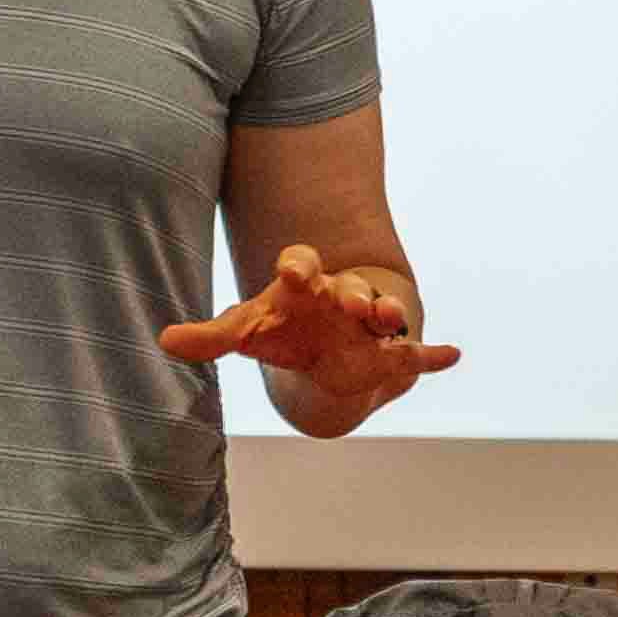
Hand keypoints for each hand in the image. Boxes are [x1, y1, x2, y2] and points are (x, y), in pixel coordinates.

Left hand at [158, 241, 458, 422]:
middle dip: (353, 293)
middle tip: (352, 300)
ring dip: (387, 315)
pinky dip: (434, 354)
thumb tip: (164, 341)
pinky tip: (453, 354)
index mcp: (303, 283)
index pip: (301, 262)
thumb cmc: (280, 327)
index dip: (298, 265)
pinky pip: (416, 352)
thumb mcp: (246, 330)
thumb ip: (209, 337)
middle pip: (349, 287)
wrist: (322, 347)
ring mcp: (369, 324)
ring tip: (389, 321)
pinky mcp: (391, 353)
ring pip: (383, 313)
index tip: (292, 270)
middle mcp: (340, 295)